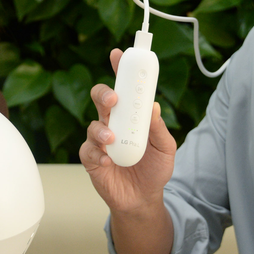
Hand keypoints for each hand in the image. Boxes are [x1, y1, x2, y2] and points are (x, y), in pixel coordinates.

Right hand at [79, 49, 176, 214]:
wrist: (143, 199)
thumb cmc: (154, 169)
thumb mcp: (165, 148)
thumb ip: (158, 128)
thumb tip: (154, 106)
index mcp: (130, 115)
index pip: (124, 87)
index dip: (120, 69)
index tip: (118, 54)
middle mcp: (113, 122)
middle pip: (101, 98)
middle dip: (104, 94)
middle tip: (113, 100)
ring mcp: (100, 140)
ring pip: (92, 124)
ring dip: (101, 129)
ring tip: (112, 140)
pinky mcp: (92, 158)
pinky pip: (88, 150)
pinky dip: (98, 154)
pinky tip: (109, 162)